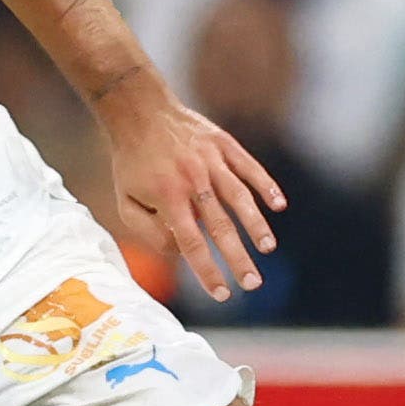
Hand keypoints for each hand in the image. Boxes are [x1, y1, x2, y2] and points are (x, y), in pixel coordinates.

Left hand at [102, 89, 284, 300]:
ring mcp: (211, 160)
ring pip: (239, 197)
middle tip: (254, 283)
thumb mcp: (125, 200)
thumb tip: (180, 252)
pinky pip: (249, 167)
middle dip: (239, 258)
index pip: (192, 244)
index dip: (208, 272)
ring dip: (256, 224)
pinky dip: (265, 185)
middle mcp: (193, 181)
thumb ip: (148, 231)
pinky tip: (279, 205)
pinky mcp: (224, 144)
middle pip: (221, 227)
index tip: (223, 294)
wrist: (139, 111)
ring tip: (268, 248)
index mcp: (168, 198)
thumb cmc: (132, 161)